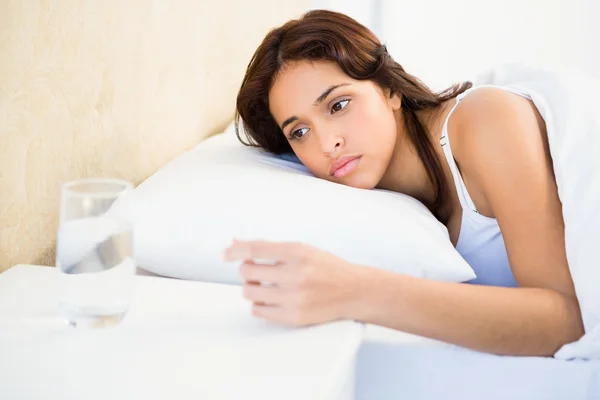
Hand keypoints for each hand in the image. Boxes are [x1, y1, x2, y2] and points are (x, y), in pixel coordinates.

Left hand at [223, 240, 361, 326]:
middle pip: (248, 272)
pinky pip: (258, 311)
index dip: (235, 250)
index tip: (224, 254)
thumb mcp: (302, 249)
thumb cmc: (326, 268)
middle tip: (256, 272)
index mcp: (298, 252)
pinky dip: (259, 304)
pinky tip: (271, 299)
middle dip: (247, 271)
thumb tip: (235, 242)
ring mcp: (295, 297)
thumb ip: (269, 247)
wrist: (354, 291)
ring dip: (252, 289)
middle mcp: (296, 274)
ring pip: (250, 293)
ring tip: (265, 286)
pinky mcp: (294, 317)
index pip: (256, 249)